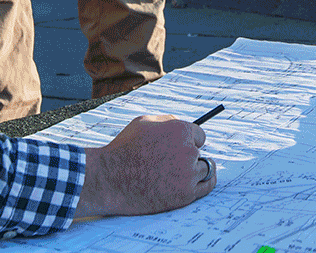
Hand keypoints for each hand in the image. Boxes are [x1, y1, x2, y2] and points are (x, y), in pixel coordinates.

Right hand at [75, 115, 213, 216]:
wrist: (109, 179)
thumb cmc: (123, 149)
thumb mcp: (143, 123)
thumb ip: (168, 121)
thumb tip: (183, 125)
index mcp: (180, 130)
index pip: (199, 136)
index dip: (189, 142)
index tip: (181, 149)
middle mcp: (188, 151)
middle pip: (199, 153)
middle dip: (188, 157)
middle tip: (170, 164)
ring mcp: (188, 174)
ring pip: (203, 169)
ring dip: (193, 171)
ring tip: (174, 174)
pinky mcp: (186, 194)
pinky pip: (206, 186)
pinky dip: (203, 183)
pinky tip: (195, 182)